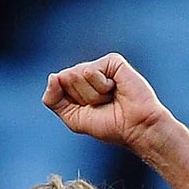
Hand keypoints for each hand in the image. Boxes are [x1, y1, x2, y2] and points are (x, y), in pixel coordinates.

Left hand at [43, 54, 170, 152]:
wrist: (135, 127)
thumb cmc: (109, 125)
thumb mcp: (73, 118)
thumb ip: (53, 100)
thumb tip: (53, 76)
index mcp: (77, 85)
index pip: (55, 86)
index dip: (70, 103)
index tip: (89, 110)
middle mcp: (87, 73)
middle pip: (65, 79)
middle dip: (81, 98)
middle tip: (101, 104)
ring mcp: (100, 66)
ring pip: (76, 75)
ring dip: (92, 94)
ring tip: (109, 98)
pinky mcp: (112, 61)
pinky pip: (90, 71)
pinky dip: (100, 86)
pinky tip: (115, 88)